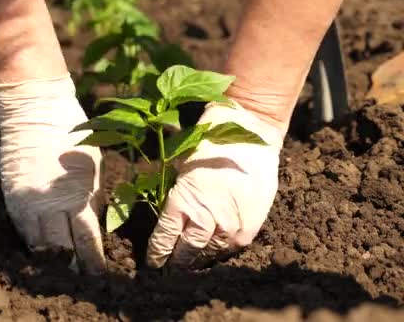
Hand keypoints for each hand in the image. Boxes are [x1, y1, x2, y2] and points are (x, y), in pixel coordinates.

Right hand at [0, 76, 105, 273]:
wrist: (35, 112)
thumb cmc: (73, 138)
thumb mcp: (94, 169)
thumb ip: (93, 201)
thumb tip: (94, 230)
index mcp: (77, 196)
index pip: (87, 241)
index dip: (93, 263)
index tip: (99, 277)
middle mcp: (50, 204)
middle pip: (61, 250)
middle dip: (72, 268)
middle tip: (81, 285)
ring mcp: (28, 203)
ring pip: (38, 246)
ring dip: (50, 262)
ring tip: (60, 275)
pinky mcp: (11, 199)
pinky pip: (22, 232)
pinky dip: (33, 245)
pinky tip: (41, 255)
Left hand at [146, 101, 283, 268]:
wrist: (250, 134)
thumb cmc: (209, 144)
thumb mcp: (179, 165)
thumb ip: (172, 193)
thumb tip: (159, 212)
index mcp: (182, 201)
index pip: (164, 237)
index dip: (157, 253)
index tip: (153, 263)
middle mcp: (205, 217)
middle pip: (186, 252)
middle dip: (176, 262)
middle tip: (169, 269)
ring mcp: (229, 225)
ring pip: (209, 254)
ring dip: (198, 260)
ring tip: (190, 264)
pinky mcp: (249, 227)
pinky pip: (231, 249)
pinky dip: (220, 252)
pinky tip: (213, 253)